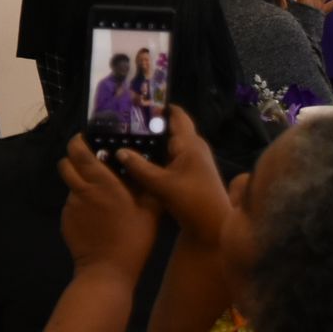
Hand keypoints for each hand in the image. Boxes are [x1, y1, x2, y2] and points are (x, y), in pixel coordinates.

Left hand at [58, 133, 160, 281]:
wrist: (107, 272)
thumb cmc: (133, 239)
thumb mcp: (150, 211)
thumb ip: (148, 185)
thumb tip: (147, 166)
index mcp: (101, 183)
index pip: (78, 151)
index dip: (79, 141)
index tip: (88, 138)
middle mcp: (81, 190)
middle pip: (66, 163)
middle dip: (74, 158)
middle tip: (90, 160)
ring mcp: (71, 206)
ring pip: (70, 183)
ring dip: (79, 181)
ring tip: (97, 191)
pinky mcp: (66, 220)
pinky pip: (71, 203)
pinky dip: (80, 202)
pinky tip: (95, 214)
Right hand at [110, 108, 230, 247]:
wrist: (213, 229)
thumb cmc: (192, 202)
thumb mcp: (162, 185)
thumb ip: (139, 167)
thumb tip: (119, 151)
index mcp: (190, 144)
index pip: (176, 114)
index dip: (158, 106)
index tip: (135, 102)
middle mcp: (193, 148)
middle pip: (170, 128)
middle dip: (149, 125)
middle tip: (122, 121)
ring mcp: (192, 162)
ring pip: (168, 145)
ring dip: (151, 143)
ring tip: (124, 138)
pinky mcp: (189, 175)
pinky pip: (169, 158)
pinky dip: (155, 156)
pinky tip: (137, 160)